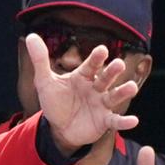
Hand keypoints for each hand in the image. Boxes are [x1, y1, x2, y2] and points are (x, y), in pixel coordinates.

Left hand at [26, 33, 139, 154]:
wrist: (58, 128)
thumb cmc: (55, 101)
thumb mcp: (45, 81)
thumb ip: (40, 60)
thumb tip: (31, 36)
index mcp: (82, 76)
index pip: (90, 65)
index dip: (96, 58)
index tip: (102, 49)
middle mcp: (95, 88)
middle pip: (105, 78)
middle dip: (112, 71)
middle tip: (119, 64)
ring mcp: (101, 104)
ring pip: (114, 96)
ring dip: (124, 92)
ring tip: (132, 88)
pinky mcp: (104, 121)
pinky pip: (115, 121)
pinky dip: (125, 121)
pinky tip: (133, 120)